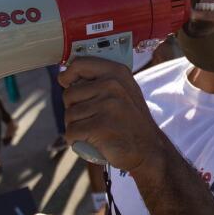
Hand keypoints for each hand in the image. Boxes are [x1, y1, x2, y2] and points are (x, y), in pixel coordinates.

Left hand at [57, 56, 165, 175]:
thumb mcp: (123, 92)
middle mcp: (112, 85)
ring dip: (76, 127)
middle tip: (91, 119)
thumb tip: (65, 75)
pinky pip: (71, 132)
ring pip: (69, 115)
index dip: (67, 74)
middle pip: (69, 94)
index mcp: (117, 73)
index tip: (65, 82)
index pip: (79, 64)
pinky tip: (91, 142)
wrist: (148, 150)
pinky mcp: (100, 126)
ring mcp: (107, 106)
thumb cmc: (131, 122)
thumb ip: (101, 81)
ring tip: (94, 131)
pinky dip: (76, 140)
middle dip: (73, 109)